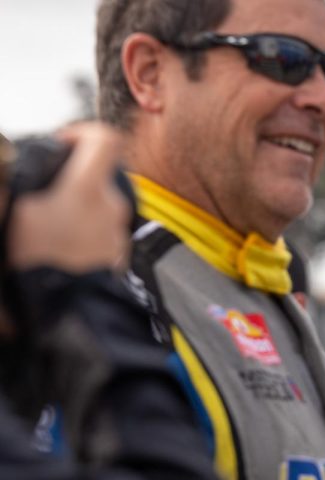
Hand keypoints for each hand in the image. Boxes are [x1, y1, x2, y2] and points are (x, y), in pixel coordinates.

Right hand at [8, 122, 129, 272]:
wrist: (61, 310)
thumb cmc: (34, 259)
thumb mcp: (17, 210)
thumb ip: (18, 181)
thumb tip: (9, 156)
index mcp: (87, 190)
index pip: (105, 140)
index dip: (84, 132)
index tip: (64, 143)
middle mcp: (112, 207)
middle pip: (101, 174)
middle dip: (76, 177)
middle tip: (48, 192)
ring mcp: (120, 232)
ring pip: (103, 204)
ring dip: (80, 206)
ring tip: (51, 223)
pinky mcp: (120, 254)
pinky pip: (104, 230)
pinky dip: (87, 229)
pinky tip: (63, 243)